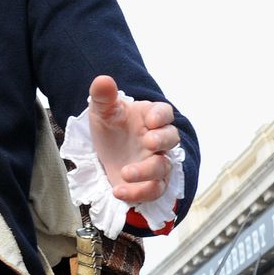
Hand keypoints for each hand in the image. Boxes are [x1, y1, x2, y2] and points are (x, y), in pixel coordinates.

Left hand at [86, 75, 179, 205]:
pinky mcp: (149, 183)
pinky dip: (139, 193)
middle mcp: (157, 140)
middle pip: (171, 139)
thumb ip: (103, 96)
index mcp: (150, 117)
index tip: (150, 120)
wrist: (104, 151)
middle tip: (147, 142)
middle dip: (162, 141)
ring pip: (164, 168)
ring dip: (147, 172)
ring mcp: (156, 162)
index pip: (165, 113)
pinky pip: (154, 190)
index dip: (161, 116)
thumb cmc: (110, 126)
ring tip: (125, 173)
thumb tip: (102, 80)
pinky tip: (118, 191)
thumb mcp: (102, 111)